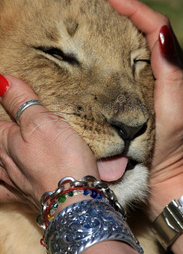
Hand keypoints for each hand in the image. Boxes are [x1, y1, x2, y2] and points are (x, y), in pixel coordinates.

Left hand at [0, 75, 98, 209]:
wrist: (77, 199)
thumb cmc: (61, 159)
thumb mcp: (41, 121)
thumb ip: (20, 101)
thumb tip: (2, 81)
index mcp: (6, 141)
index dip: (2, 104)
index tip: (5, 94)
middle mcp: (5, 161)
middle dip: (3, 130)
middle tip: (13, 128)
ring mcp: (14, 180)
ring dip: (0, 156)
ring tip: (8, 152)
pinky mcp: (27, 195)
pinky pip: (2, 191)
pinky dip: (1, 185)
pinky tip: (5, 180)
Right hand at [89, 0, 182, 211]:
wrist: (163, 168)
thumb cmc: (167, 144)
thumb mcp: (173, 111)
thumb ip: (171, 74)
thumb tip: (159, 33)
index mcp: (176, 69)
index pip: (155, 25)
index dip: (132, 6)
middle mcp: (168, 66)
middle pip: (147, 24)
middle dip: (124, 4)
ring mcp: (155, 73)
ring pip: (138, 35)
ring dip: (119, 16)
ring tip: (98, 4)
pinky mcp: (143, 82)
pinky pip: (131, 52)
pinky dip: (117, 37)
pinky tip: (102, 34)